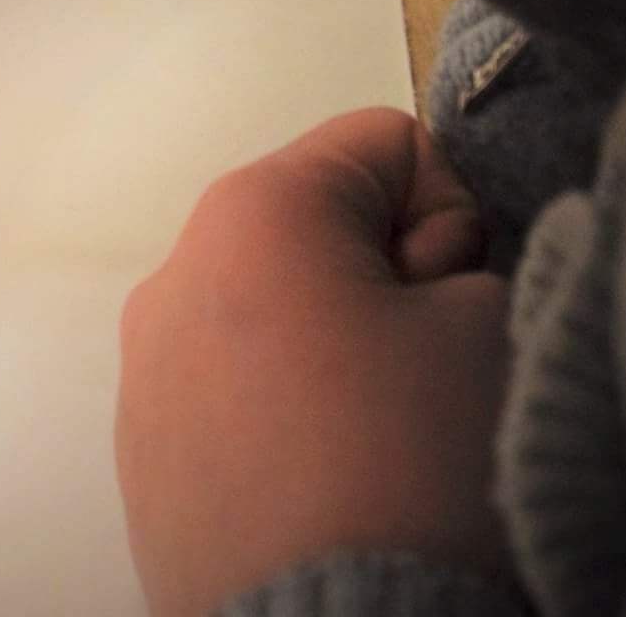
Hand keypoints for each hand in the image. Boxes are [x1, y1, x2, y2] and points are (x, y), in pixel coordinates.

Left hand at [116, 109, 514, 616]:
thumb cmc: (407, 466)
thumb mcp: (488, 326)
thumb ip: (461, 263)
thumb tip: (416, 286)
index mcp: (251, 212)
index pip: (384, 143)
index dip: (448, 214)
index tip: (448, 298)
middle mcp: (172, 270)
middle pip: (315, 226)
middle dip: (384, 280)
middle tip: (417, 372)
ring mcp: (141, 363)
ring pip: (270, 310)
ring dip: (330, 350)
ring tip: (371, 441)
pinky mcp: (138, 447)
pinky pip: (229, 388)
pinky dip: (282, 414)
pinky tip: (323, 483)